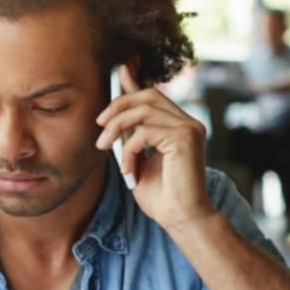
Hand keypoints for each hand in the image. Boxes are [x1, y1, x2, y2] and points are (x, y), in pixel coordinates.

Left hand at [95, 65, 215, 233]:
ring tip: (104, 146)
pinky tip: (128, 169)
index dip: (134, 82)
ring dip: (117, 126)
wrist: (181, 219)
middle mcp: (188, 122)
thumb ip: (130, 136)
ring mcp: (190, 128)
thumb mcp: (138, 159)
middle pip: (149, 95)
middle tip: (99, 124)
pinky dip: (129, 148)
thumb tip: (113, 116)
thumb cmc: (161, 196)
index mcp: (179, 125)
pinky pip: (146, 131)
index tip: (117, 71)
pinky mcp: (186, 138)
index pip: (154, 95)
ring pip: (144, 109)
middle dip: (119, 105)